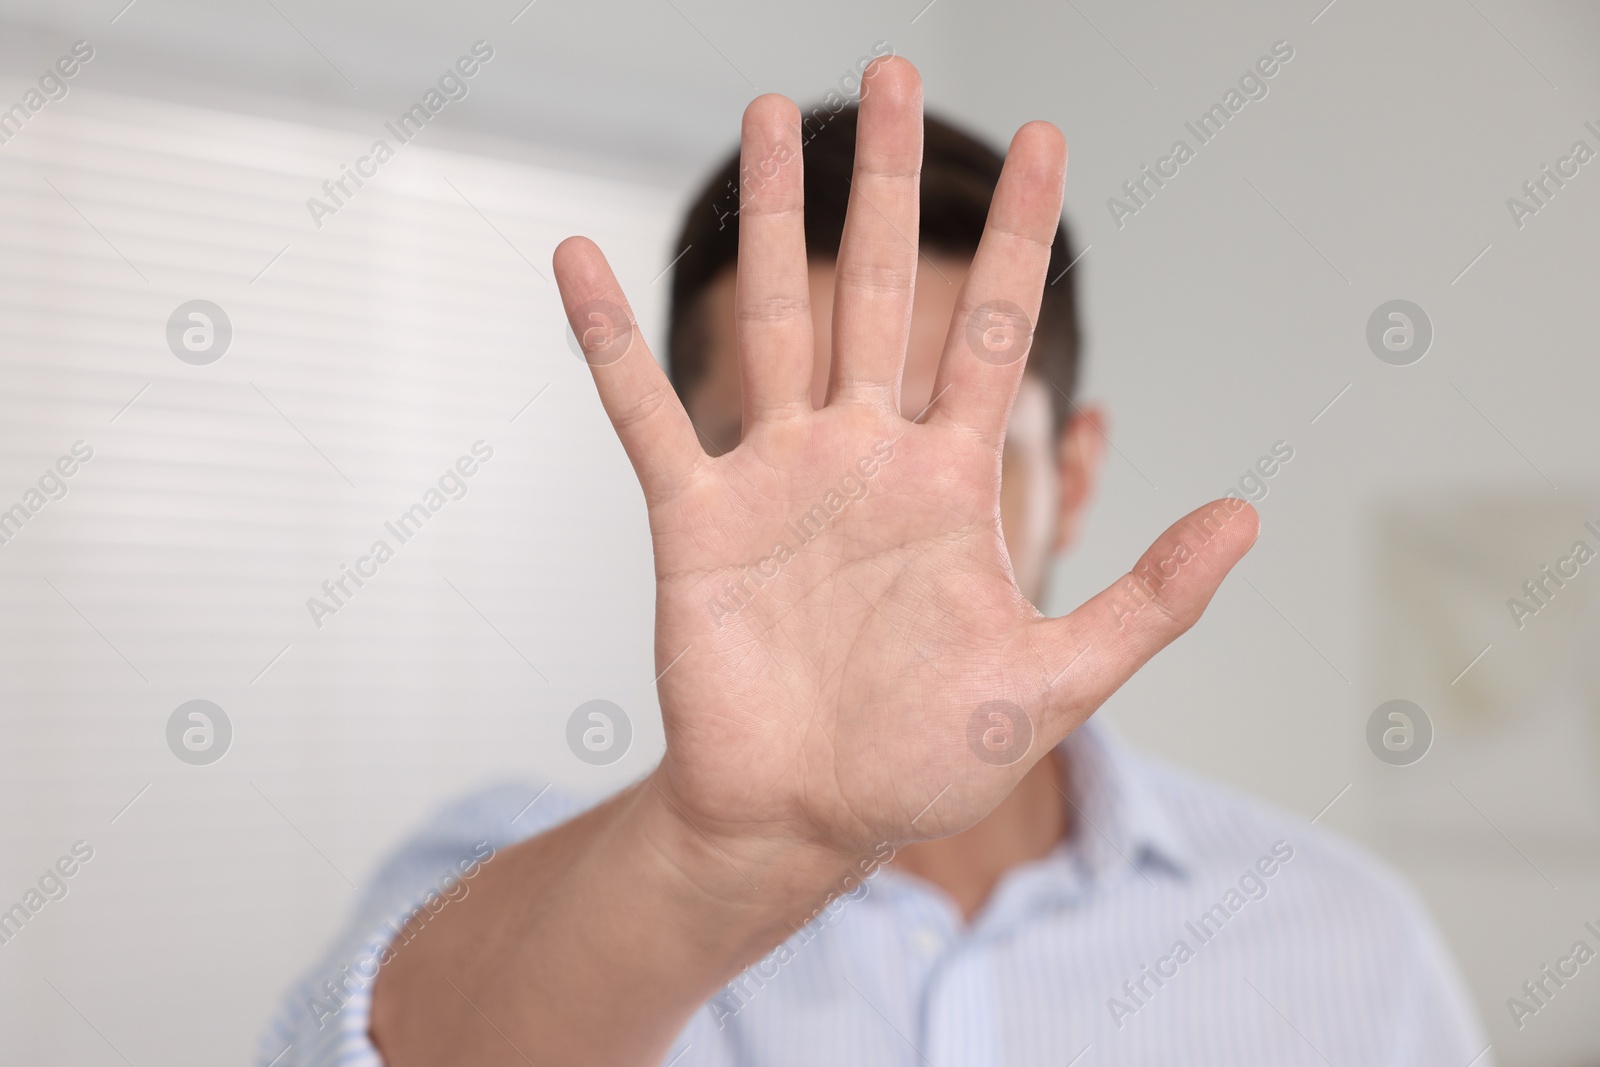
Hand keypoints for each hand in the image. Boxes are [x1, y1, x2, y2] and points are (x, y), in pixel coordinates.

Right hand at [552, 58, 1256, 877]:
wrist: (805, 816)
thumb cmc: (925, 760)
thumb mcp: (1055, 682)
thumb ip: (1146, 598)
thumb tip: (1248, 516)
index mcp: (948, 483)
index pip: (994, 329)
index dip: (1024, 236)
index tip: (1050, 138)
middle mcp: (863, 456)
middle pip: (880, 289)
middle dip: (889, 184)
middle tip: (895, 73)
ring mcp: (777, 477)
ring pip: (775, 320)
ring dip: (768, 221)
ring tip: (767, 116)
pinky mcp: (696, 516)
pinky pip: (646, 411)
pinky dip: (608, 339)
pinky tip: (576, 260)